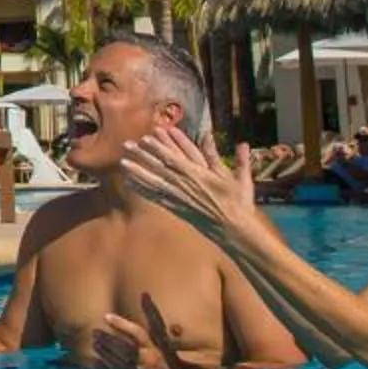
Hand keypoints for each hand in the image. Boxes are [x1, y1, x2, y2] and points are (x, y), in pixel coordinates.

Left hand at [82, 313, 175, 368]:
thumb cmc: (168, 354)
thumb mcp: (162, 335)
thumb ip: (152, 315)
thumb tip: (144, 294)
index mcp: (159, 347)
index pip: (138, 333)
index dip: (122, 324)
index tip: (105, 316)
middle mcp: (153, 361)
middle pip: (127, 349)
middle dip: (110, 340)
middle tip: (95, 332)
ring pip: (122, 364)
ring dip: (106, 353)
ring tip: (95, 342)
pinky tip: (98, 361)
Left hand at [119, 125, 260, 235]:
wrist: (234, 231)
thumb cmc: (240, 205)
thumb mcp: (242, 181)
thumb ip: (241, 161)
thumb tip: (245, 144)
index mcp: (200, 175)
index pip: (175, 157)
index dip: (159, 146)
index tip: (146, 137)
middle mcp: (186, 185)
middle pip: (159, 167)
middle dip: (142, 155)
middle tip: (126, 145)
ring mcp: (181, 197)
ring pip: (154, 182)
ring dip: (138, 171)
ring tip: (122, 163)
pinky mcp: (178, 209)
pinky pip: (157, 198)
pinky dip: (144, 190)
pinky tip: (131, 184)